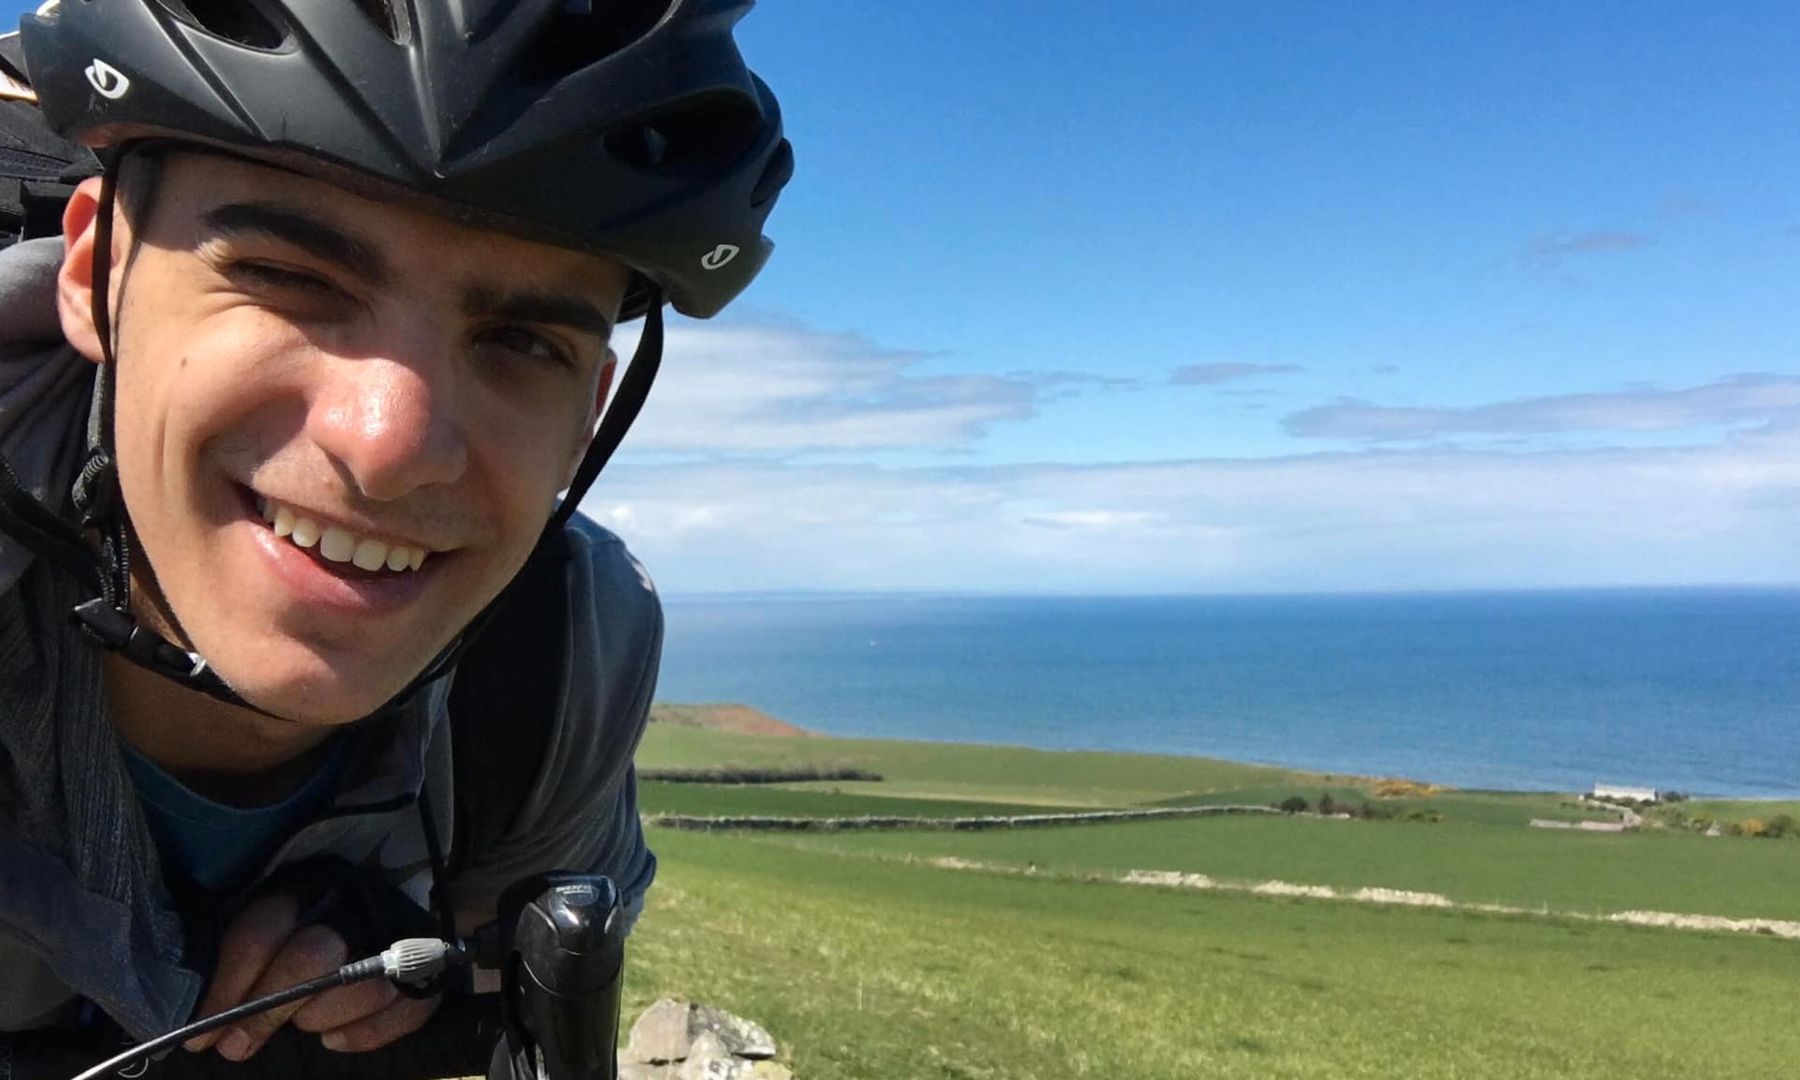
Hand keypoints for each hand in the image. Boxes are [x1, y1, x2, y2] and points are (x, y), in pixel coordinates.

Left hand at [183, 892, 440, 1059]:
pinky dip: (367, 1033)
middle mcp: (352, 905)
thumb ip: (234, 959)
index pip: (262, 929)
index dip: (229, 984)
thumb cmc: (289, 941)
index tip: (201, 1032)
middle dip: (269, 1009)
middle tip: (238, 1045)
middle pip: (311, 956)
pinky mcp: (428, 970)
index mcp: (302, 888)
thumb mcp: (257, 936)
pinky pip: (407, 1009)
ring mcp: (396, 936)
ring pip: (362, 983)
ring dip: (322, 1017)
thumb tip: (192, 1013)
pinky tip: (337, 1040)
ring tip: (304, 1028)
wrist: (376, 919)